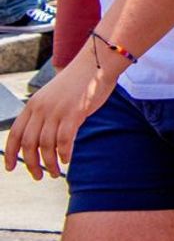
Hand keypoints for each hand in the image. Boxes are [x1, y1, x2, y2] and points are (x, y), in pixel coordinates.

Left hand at [3, 42, 119, 179]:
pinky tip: (67, 159)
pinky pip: (64, 140)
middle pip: (29, 143)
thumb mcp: (53, 98)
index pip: (14, 133)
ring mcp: (57, 110)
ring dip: (50, 163)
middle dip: (32, 164)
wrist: (96, 64)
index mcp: (33, 104)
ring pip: (46, 145)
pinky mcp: (74, 112)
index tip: (10, 168)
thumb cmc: (78, 84)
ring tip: (56, 172)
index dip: (10, 153)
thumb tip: (41, 143)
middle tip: (38, 176)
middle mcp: (41, 108)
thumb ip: (44, 116)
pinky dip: (64, 154)